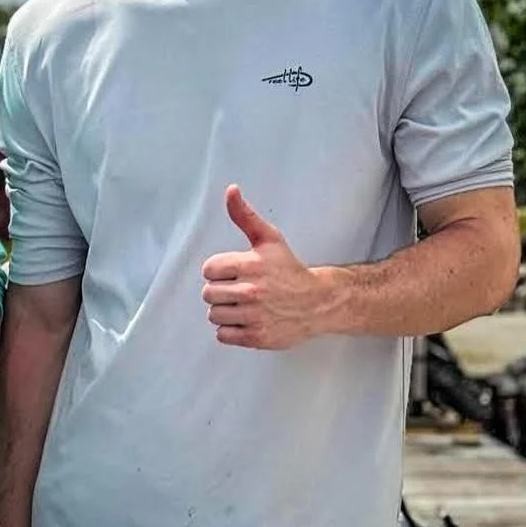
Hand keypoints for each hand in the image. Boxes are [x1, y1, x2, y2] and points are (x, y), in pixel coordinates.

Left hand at [200, 185, 331, 349]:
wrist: (317, 302)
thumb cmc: (288, 269)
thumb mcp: (269, 239)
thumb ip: (245, 216)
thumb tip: (230, 190)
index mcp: (250, 265)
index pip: (208, 270)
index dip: (218, 271)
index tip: (234, 273)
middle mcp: (251, 291)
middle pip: (208, 294)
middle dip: (221, 291)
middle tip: (240, 290)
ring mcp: (254, 316)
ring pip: (214, 315)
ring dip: (225, 311)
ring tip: (245, 305)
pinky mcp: (256, 336)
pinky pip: (222, 335)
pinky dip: (231, 330)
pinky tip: (247, 320)